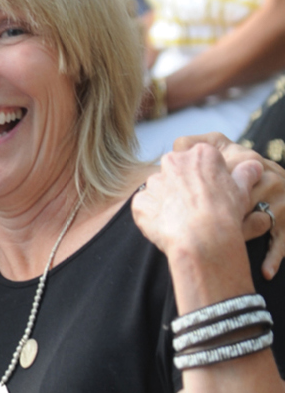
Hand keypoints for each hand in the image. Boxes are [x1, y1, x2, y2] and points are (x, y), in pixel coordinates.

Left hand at [137, 135, 260, 268]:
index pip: (200, 160)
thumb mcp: (242, 190)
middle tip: (196, 206)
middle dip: (184, 186)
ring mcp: (153, 181)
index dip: (206, 177)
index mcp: (200, 154)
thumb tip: (252, 166)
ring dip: (168, 201)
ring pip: (160, 189)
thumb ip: (245, 174)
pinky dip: (154, 217)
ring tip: (183, 220)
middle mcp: (173, 162)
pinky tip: (169, 227)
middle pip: (177, 171)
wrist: (203, 238)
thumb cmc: (225, 213)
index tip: (211, 192)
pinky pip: (146, 207)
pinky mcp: (140, 201)